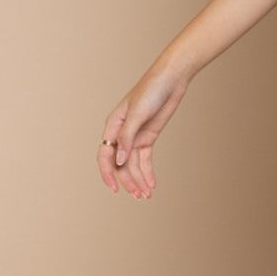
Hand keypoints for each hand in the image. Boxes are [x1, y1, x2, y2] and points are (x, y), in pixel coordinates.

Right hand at [97, 63, 189, 198]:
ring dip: (138, 180)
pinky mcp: (148, 137)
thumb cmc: (151, 90)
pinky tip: (152, 184)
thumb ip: (127, 138)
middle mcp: (122, 133)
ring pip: (132, 164)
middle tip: (138, 195)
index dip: (107, 173)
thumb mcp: (138, 114)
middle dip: (128, 181)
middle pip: (120, 163)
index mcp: (113, 126)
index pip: (105, 155)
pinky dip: (147, 172)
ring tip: (146, 195)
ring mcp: (135, 136)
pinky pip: (145, 159)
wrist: (171, 80)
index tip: (115, 189)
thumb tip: (119, 160)